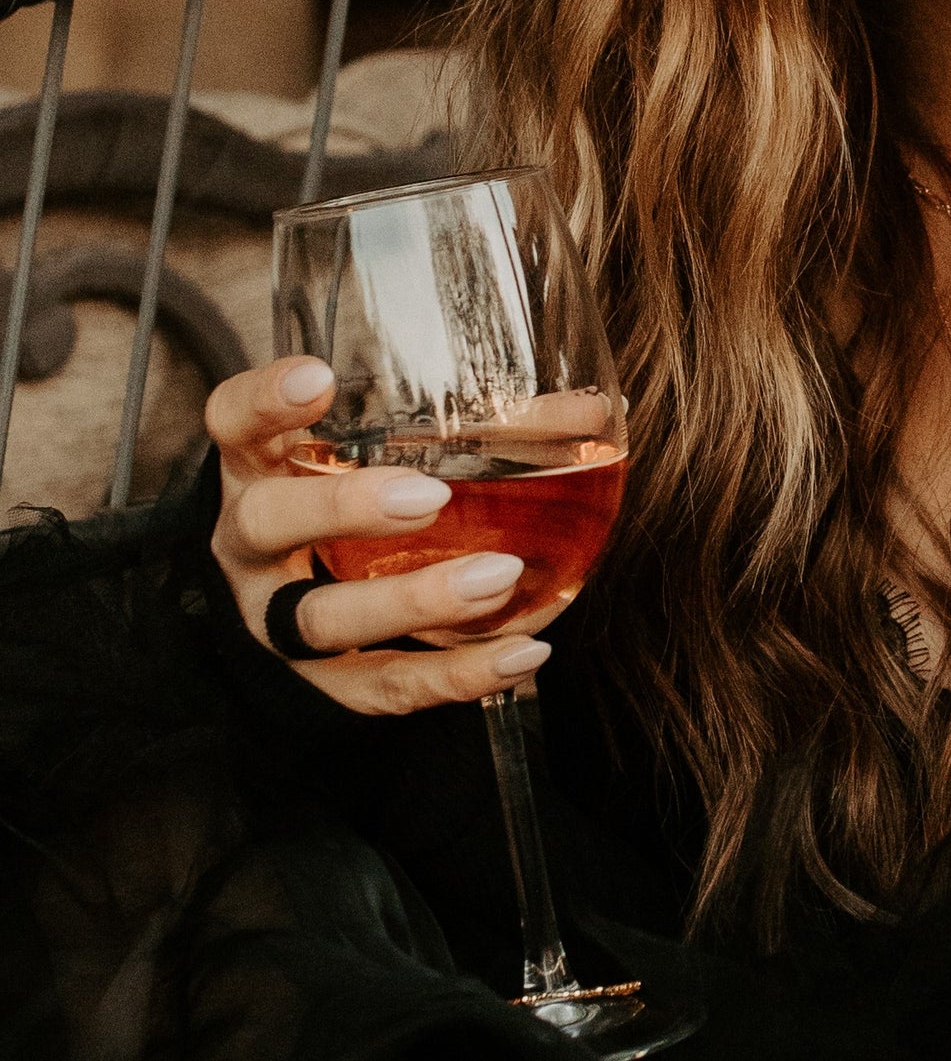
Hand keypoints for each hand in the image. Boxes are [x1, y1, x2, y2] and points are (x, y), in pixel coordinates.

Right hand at [206, 357, 551, 713]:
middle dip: (345, 508)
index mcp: (259, 468)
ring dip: (413, 600)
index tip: (317, 380)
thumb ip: (478, 427)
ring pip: (323, 617)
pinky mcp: (314, 688)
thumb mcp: (381, 456)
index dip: (265, 402)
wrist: (287, 616)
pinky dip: (451, 676)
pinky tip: (520, 655)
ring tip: (498, 578)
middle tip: (427, 497)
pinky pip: (379, 686)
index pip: (234, 423)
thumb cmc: (350, 505)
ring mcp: (271, 621)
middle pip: (271, 522)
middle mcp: (250, 544)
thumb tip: (598, 408)